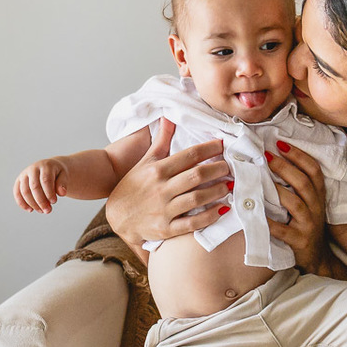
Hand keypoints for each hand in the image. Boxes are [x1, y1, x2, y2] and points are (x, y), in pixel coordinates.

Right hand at [13, 158, 68, 212]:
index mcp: (45, 165)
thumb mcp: (64, 175)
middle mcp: (33, 169)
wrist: (49, 167)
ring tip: (42, 211)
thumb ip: (63, 183)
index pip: (45, 180)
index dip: (49, 193)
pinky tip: (30, 210)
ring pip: (25, 191)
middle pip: (34, 186)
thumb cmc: (57, 173)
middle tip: (48, 211)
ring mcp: (24, 174)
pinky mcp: (19, 181)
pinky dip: (22, 203)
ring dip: (33, 204)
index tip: (54, 202)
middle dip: (41, 201)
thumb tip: (62, 193)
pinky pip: (17, 193)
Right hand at [106, 118, 229, 244]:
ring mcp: (164, 209)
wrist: (116, 216)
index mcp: (157, 169)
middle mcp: (161, 188)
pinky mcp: (166, 228)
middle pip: (196, 176)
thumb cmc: (133, 186)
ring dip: (217, 191)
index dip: (209, 148)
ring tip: (229, 186)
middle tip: (230, 167)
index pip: (189, 155)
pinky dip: (209, 216)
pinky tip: (221, 209)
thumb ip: (161, 140)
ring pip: (197, 198)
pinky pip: (192, 223)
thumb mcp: (145, 161)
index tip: (222, 145)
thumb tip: (168, 117)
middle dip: (218, 170)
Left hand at [266, 141, 331, 273]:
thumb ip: (295, 184)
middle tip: (266, 156)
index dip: (298, 155)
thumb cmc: (306, 222)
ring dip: (278, 191)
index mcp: (317, 194)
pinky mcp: (299, 241)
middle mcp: (316, 206)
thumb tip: (270, 158)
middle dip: (285, 167)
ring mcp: (309, 224)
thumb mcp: (307, 201)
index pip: (313, 170)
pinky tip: (258, 215)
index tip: (280, 143)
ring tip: (261, 181)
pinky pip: (283, 231)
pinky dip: (271, 223)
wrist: (316, 255)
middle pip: (303, 182)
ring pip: (295, 204)